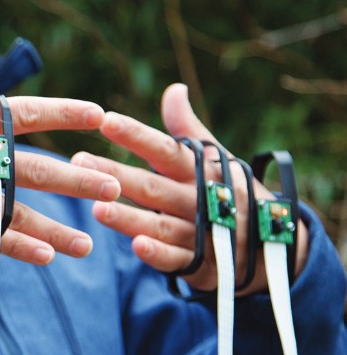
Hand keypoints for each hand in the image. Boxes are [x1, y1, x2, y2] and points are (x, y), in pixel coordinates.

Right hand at [0, 0, 120, 265]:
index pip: (23, 112)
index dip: (63, 113)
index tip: (99, 114)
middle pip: (29, 167)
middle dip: (74, 177)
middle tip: (115, 185)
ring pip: (13, 211)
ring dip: (54, 225)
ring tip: (88, 243)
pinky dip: (12, 247)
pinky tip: (45, 257)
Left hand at [71, 83, 307, 294]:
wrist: (276, 243)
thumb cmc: (229, 190)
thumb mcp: (214, 158)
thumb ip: (186, 128)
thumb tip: (175, 89)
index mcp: (198, 170)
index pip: (164, 149)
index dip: (137, 136)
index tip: (106, 120)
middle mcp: (198, 199)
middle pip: (152, 187)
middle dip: (116, 174)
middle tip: (79, 160)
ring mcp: (200, 232)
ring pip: (159, 224)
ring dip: (128, 217)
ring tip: (96, 207)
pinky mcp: (201, 264)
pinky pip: (178, 260)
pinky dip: (159, 253)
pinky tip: (136, 246)